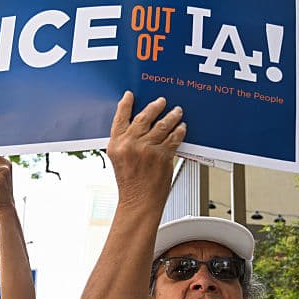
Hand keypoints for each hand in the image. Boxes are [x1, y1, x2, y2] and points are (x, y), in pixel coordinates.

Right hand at [106, 92, 184, 207]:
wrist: (139, 202)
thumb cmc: (130, 184)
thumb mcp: (119, 160)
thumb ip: (126, 142)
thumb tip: (140, 125)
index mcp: (116, 144)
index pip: (120, 117)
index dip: (125, 104)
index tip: (130, 96)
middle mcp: (131, 144)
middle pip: (144, 117)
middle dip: (155, 106)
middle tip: (161, 102)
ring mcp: (147, 149)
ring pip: (162, 125)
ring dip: (172, 116)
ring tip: (176, 112)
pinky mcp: (162, 156)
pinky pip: (174, 137)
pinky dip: (179, 130)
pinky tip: (181, 127)